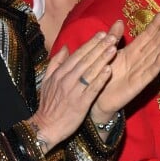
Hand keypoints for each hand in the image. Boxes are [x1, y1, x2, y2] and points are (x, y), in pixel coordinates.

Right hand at [28, 30, 117, 150]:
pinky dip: (100, 79)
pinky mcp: (80, 104)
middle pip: (85, 60)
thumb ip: (56, 63)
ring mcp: (73, 91)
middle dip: (99, 47)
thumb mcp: (47, 81)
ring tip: (113, 48)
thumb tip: (65, 47)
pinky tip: (108, 70)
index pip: (77, 55)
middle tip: (112, 36)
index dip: (90, 44)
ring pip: (89, 72)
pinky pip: (92, 89)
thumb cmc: (48, 105)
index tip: (102, 34)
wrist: (46, 126)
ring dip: (102, 59)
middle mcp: (66, 80)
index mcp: (59, 74)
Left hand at [92, 14, 159, 122]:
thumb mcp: (107, 54)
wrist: (96, 99)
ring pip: (153, 58)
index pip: (144, 38)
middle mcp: (137, 62)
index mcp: (130, 54)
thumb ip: (114, 38)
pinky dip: (156, 65)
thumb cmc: (102, 76)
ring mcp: (139, 73)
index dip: (152, 27)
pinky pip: (148, 74)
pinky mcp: (137, 85)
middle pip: (152, 46)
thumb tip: (119, 21)